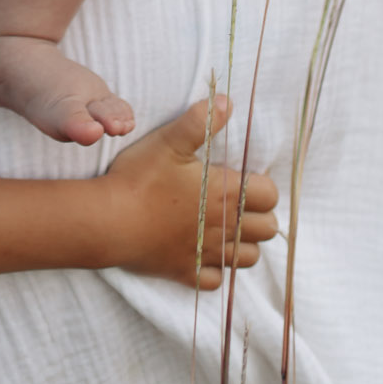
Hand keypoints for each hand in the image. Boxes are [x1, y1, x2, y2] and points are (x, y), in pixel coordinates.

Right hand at [103, 94, 278, 287]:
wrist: (111, 220)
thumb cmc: (141, 176)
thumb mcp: (169, 140)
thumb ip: (201, 121)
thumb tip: (229, 103)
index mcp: (225, 193)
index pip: (270, 195)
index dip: (261, 185)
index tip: (242, 177)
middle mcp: (224, 228)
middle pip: (268, 229)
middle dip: (259, 215)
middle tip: (235, 201)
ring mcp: (207, 254)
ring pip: (248, 258)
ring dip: (244, 243)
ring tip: (225, 227)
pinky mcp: (187, 273)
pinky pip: (216, 280)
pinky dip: (216, 269)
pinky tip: (204, 253)